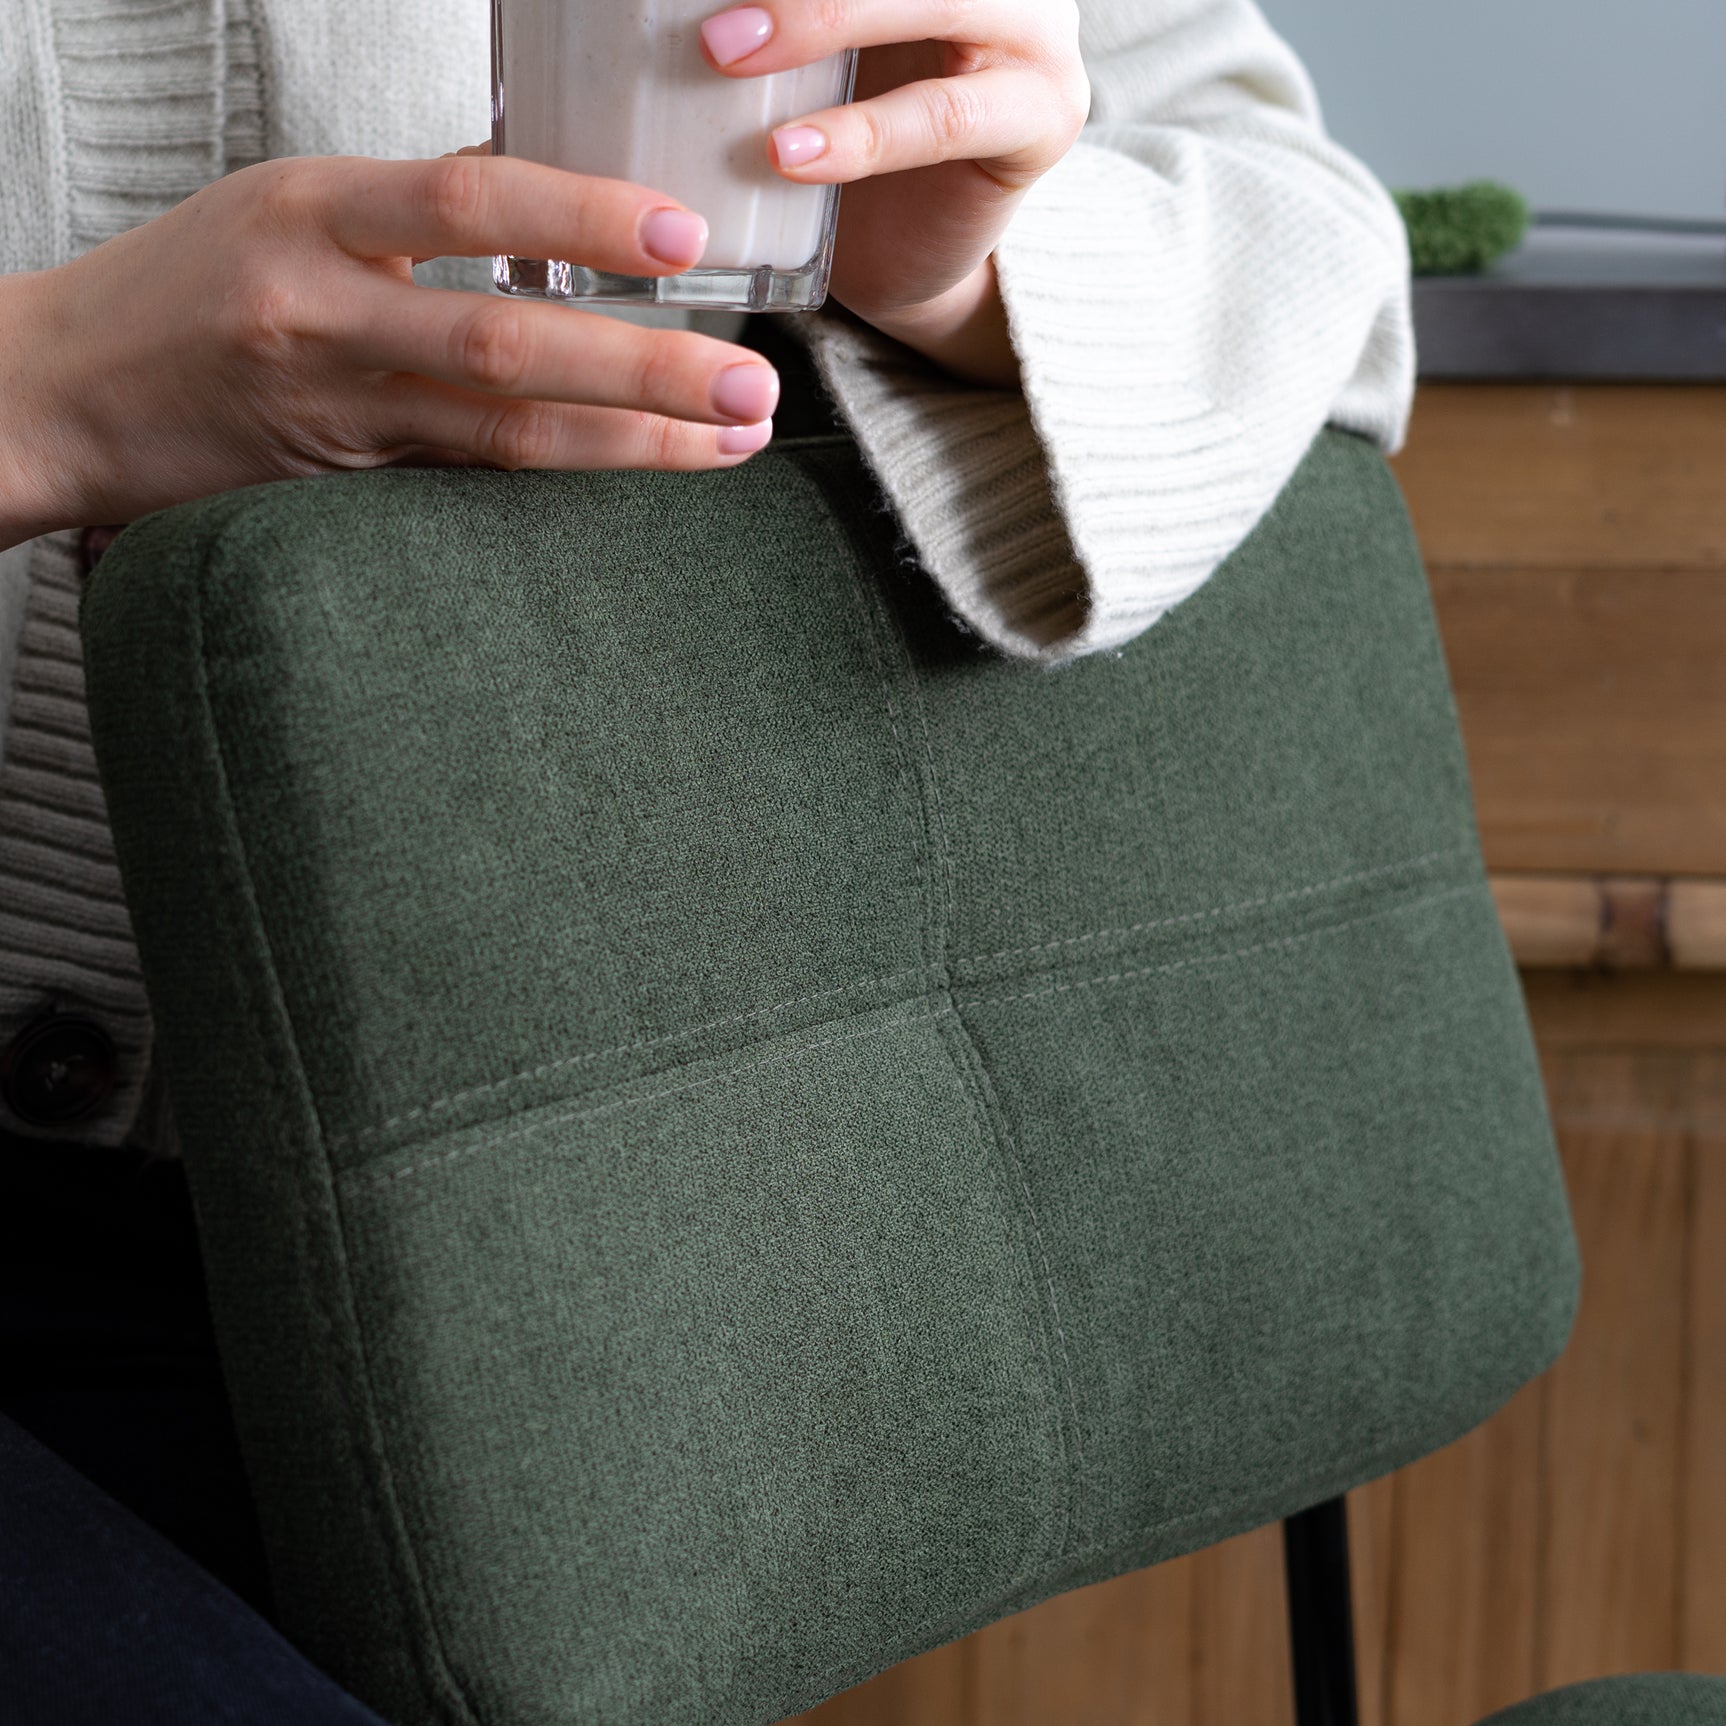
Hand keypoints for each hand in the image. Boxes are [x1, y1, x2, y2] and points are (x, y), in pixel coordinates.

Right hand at [0, 153, 781, 549]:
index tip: (685, 241)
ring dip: (632, 445)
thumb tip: (547, 192)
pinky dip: (560, 481)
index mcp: (314, 209)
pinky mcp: (336, 487)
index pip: (469, 201)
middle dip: (646, 369)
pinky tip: (640, 478)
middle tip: (752, 386)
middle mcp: (322, 310)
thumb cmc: (186, 286)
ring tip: (733, 444)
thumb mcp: (288, 204)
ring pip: (503, 435)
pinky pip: (468, 484)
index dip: (584, 218)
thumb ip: (414, 209)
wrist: (59, 390)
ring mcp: (330, 410)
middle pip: (508, 343)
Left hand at [698, 0, 1089, 384]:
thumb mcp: (796, 50)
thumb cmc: (834, 133)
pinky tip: (788, 156)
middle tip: (705, 12)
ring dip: (822, 18)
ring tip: (726, 57)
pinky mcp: (1043, 118)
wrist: (905, 253)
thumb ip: (770, 16)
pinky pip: (947, 116)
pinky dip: (865, 135)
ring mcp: (1038, 37)